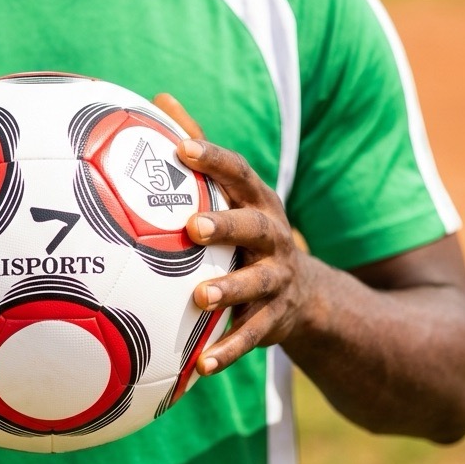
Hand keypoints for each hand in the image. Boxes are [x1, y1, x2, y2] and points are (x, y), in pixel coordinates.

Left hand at [175, 133, 306, 376]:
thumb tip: (158, 97)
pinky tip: (201, 366)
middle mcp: (273, 236)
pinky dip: (228, 351)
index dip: (211, 158)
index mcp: (257, 200)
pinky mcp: (274, 320)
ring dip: (228, 291)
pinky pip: (252, 337)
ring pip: (255, 285)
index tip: (180, 147)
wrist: (306, 294)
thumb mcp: (232, 189)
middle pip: (254, 226)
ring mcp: (276, 279)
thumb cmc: (245, 228)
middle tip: (192, 226)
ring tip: (199, 298)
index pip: (237, 171)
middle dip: (226, 224)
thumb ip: (197, 143)